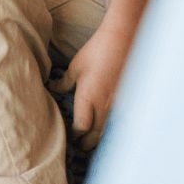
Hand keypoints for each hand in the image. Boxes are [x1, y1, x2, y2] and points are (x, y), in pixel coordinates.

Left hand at [55, 28, 129, 149]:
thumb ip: (65, 82)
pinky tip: (110, 125)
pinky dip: (113, 126)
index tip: (71, 134)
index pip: (81, 127)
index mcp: (88, 98)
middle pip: (96, 135)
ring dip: (100, 136)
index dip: (75, 134)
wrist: (123, 38)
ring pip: (109, 130)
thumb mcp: (77, 66)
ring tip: (94, 139)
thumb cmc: (97, 50)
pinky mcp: (128, 98)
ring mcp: (118, 103)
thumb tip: (55, 88)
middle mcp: (104, 105)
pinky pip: (120, 120)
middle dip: (87, 142)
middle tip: (81, 145)